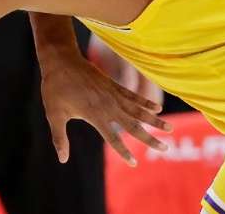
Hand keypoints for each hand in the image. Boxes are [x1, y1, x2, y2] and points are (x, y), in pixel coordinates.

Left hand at [38, 53, 170, 165]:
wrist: (60, 60)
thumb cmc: (55, 88)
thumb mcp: (54, 115)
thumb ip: (60, 138)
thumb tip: (63, 160)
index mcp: (95, 115)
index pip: (113, 138)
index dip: (123, 152)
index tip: (133, 163)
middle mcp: (108, 106)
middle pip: (134, 126)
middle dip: (150, 138)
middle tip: (165, 149)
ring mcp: (113, 94)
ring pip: (138, 110)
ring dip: (154, 120)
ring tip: (170, 129)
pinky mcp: (113, 84)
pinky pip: (133, 95)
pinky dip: (146, 102)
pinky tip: (157, 108)